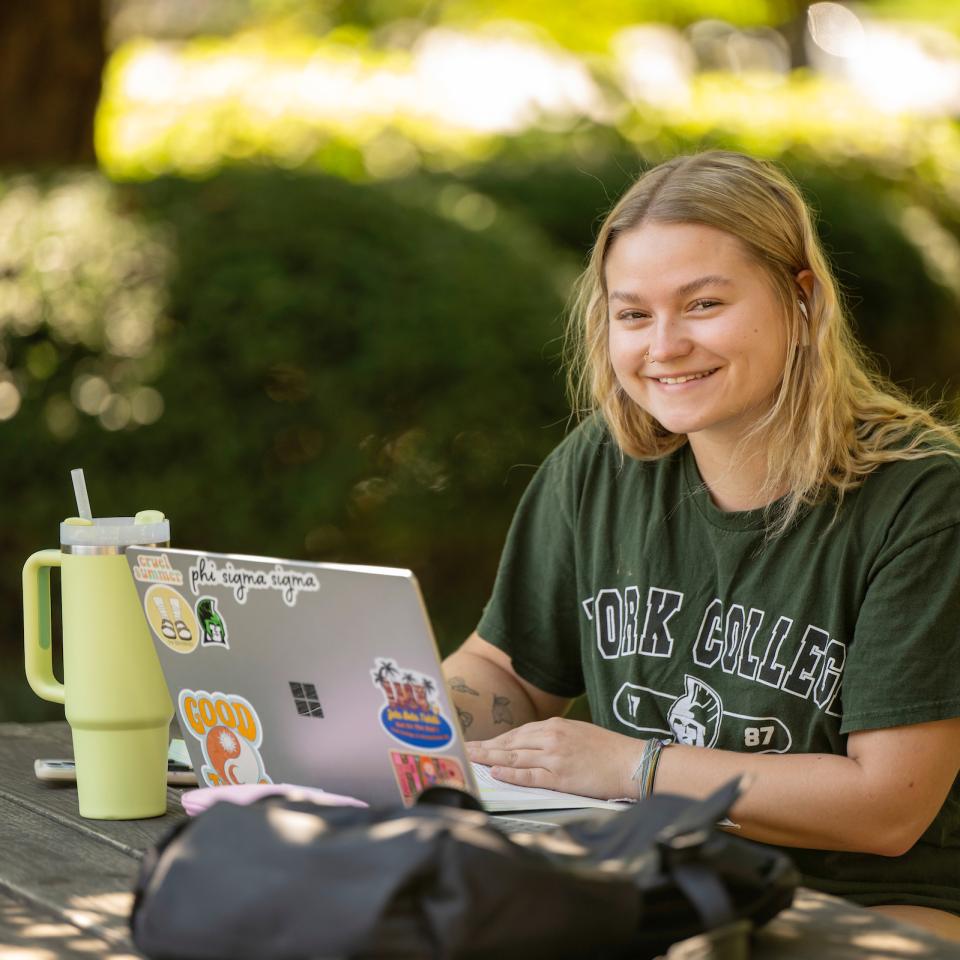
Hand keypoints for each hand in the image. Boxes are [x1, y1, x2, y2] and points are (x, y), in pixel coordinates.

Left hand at [466, 717, 643, 799]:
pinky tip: (495, 773)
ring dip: (488, 759)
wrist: (631, 762)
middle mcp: (550, 738)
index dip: (496, 740)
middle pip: (510, 743)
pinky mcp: (560, 777)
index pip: (517, 733)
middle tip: (464, 748)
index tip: (480, 743)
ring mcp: (554, 757)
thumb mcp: (578, 733)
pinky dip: (509, 775)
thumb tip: (533, 746)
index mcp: (555, 726)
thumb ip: (554, 737)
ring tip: (470, 759)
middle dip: (485, 747)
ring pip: (513, 758)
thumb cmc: (608, 750)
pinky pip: (529, 776)